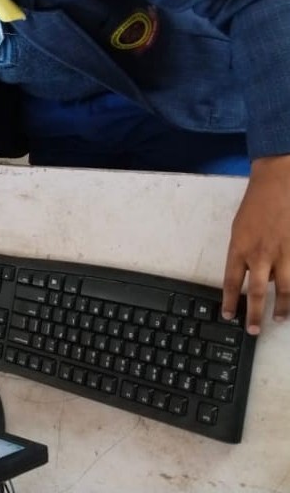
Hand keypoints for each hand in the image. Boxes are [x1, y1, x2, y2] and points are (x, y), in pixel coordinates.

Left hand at [222, 155, 289, 334]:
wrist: (279, 182)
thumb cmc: (257, 204)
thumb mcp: (240, 229)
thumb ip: (244, 254)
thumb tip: (253, 276)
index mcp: (239, 248)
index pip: (230, 282)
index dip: (229, 302)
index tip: (229, 316)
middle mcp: (260, 254)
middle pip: (256, 292)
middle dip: (254, 314)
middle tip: (253, 330)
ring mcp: (284, 252)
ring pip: (284, 288)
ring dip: (283, 307)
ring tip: (280, 319)